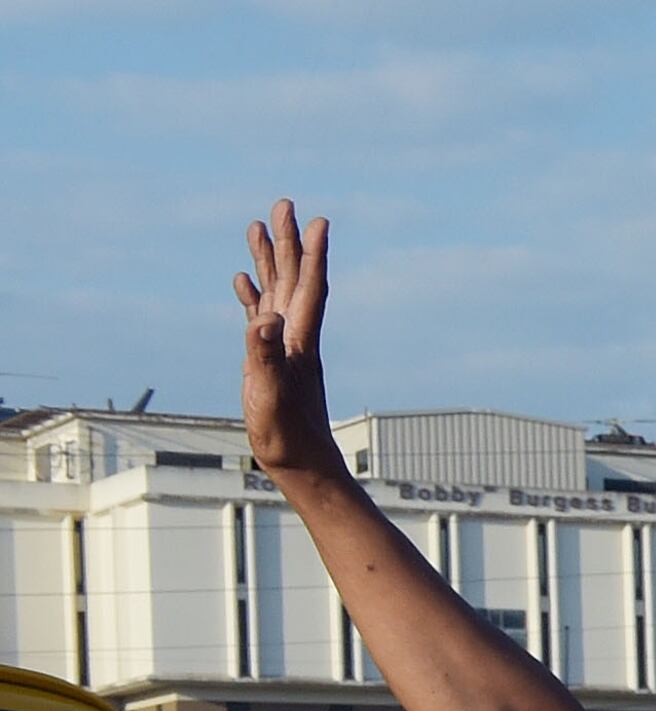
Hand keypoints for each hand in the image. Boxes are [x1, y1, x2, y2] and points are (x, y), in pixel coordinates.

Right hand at [233, 200, 337, 480]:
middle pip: (293, 280)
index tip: (317, 221)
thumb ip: (264, 357)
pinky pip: (259, 317)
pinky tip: (243, 279)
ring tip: (260, 226)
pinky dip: (252, 295)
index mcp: (299, 342)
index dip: (313, 255)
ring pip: (275, 292)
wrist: (301, 465)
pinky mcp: (268, 360)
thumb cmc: (287, 436)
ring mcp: (281, 348)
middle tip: (285, 204)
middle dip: (289, 242)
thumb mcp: (270, 396)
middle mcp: (294, 338)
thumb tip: (263, 319)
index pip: (309, 289)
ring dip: (270, 260)